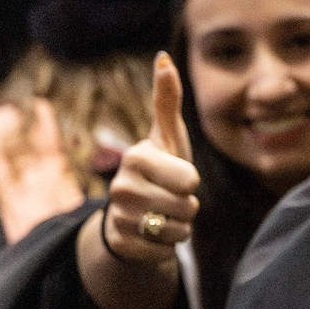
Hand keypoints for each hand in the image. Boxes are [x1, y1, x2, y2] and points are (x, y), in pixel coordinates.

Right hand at [102, 53, 199, 268]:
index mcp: (136, 159)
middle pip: (188, 207)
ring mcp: (118, 219)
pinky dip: (167, 246)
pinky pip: (166, 251)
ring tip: (163, 213)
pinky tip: (153, 233)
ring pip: (179, 231)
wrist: (132, 211)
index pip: (190, 180)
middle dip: (188, 205)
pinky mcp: (122, 245)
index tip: (175, 175)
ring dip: (180, 226)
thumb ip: (167, 99)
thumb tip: (164, 57)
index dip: (191, 180)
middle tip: (171, 197)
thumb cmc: (159, 167)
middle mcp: (121, 188)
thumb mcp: (167, 136)